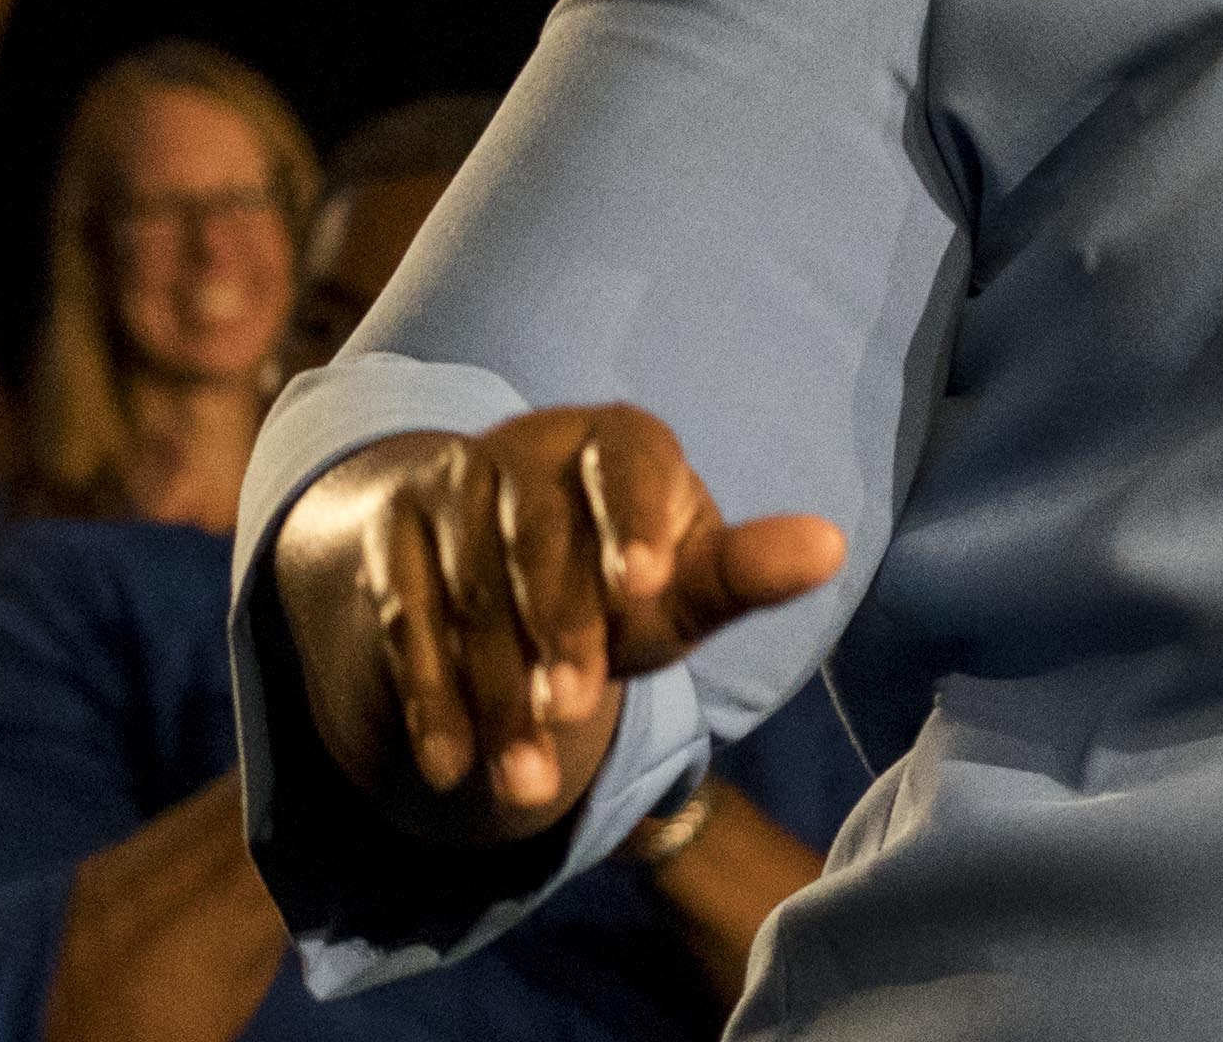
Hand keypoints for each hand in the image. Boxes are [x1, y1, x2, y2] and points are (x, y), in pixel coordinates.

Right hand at [279, 405, 842, 844]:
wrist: (490, 565)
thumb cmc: (615, 574)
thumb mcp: (677, 581)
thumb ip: (741, 572)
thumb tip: (829, 546)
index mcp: (617, 440)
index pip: (628, 463)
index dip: (633, 520)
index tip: (647, 587)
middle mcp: (528, 447)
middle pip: (538, 536)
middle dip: (558, 628)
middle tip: (578, 708)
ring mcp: (451, 486)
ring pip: (469, 591)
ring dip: (496, 690)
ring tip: (528, 783)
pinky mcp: (393, 537)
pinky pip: (406, 619)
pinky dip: (428, 697)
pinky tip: (450, 767)